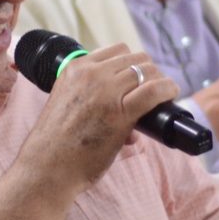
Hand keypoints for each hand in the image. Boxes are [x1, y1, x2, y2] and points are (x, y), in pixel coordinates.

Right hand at [23, 43, 178, 192]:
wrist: (46, 168)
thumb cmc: (56, 144)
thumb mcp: (65, 103)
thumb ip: (88, 95)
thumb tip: (121, 104)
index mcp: (75, 68)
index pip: (117, 51)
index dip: (133, 64)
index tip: (137, 80)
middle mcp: (90, 74)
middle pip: (136, 58)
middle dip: (149, 72)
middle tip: (152, 91)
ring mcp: (105, 92)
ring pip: (147, 70)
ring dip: (159, 81)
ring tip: (161, 97)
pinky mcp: (120, 112)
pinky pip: (154, 91)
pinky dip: (168, 90)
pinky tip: (171, 95)